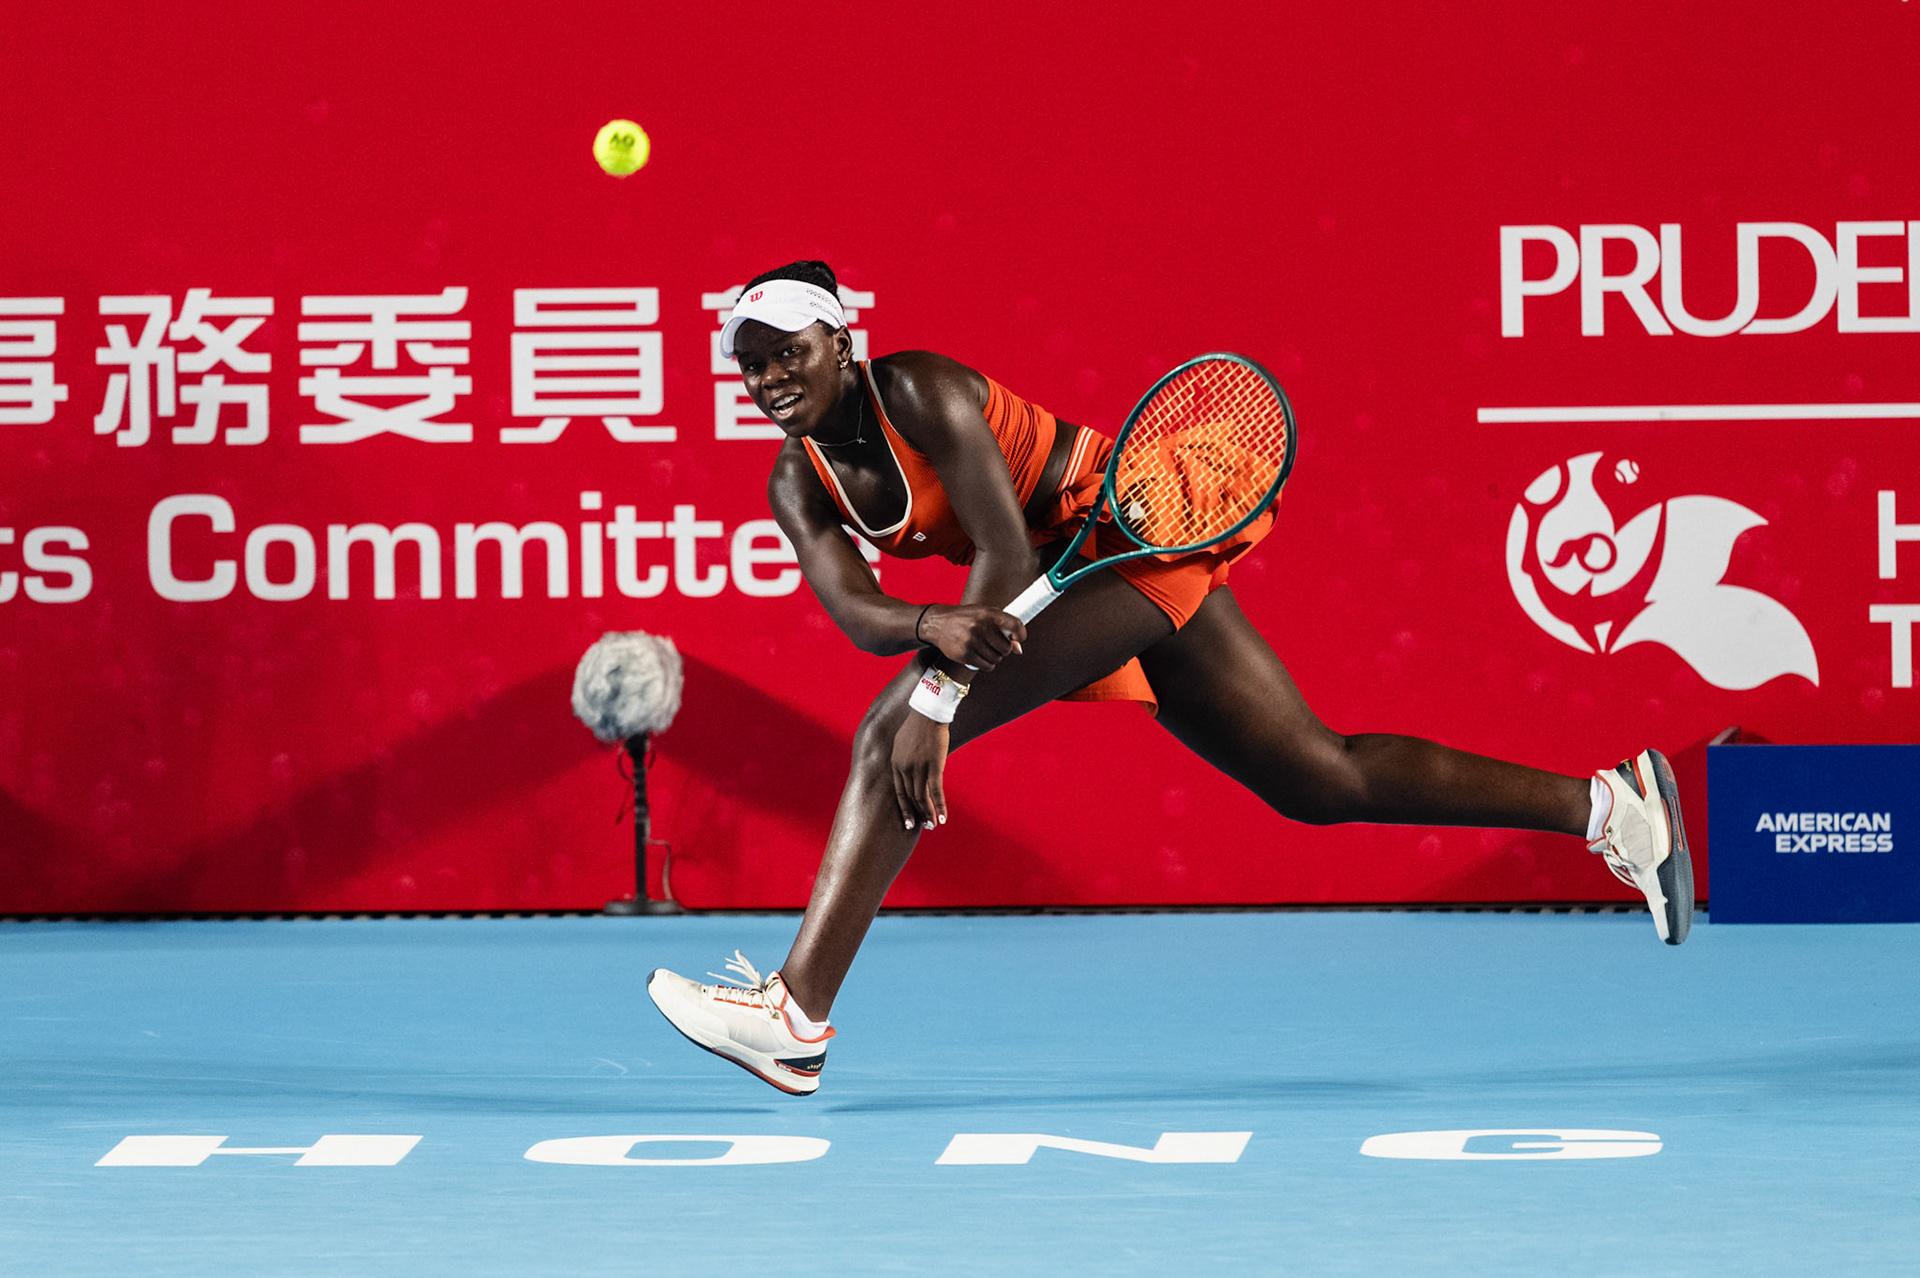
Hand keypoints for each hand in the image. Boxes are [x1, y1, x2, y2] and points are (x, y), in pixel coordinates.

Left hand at [891, 713, 950, 829]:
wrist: (928, 712)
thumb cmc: (918, 725)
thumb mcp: (902, 742)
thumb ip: (903, 759)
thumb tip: (908, 769)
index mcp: (896, 764)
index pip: (899, 793)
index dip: (905, 809)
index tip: (909, 823)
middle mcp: (904, 768)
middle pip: (910, 798)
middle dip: (918, 814)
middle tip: (926, 827)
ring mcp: (918, 768)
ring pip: (922, 798)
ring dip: (928, 814)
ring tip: (934, 825)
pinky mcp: (933, 766)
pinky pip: (935, 791)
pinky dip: (939, 806)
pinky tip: (943, 818)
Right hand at [920, 604, 1026, 670]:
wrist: (938, 624)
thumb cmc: (966, 619)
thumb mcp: (984, 615)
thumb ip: (1003, 628)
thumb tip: (1019, 650)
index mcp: (988, 613)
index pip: (1015, 624)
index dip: (1021, 634)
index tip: (1019, 639)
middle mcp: (980, 626)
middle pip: (1006, 648)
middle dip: (1004, 649)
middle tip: (995, 645)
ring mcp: (972, 641)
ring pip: (997, 659)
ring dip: (995, 657)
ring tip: (985, 650)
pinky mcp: (965, 654)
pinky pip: (986, 666)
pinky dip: (987, 664)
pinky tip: (980, 656)